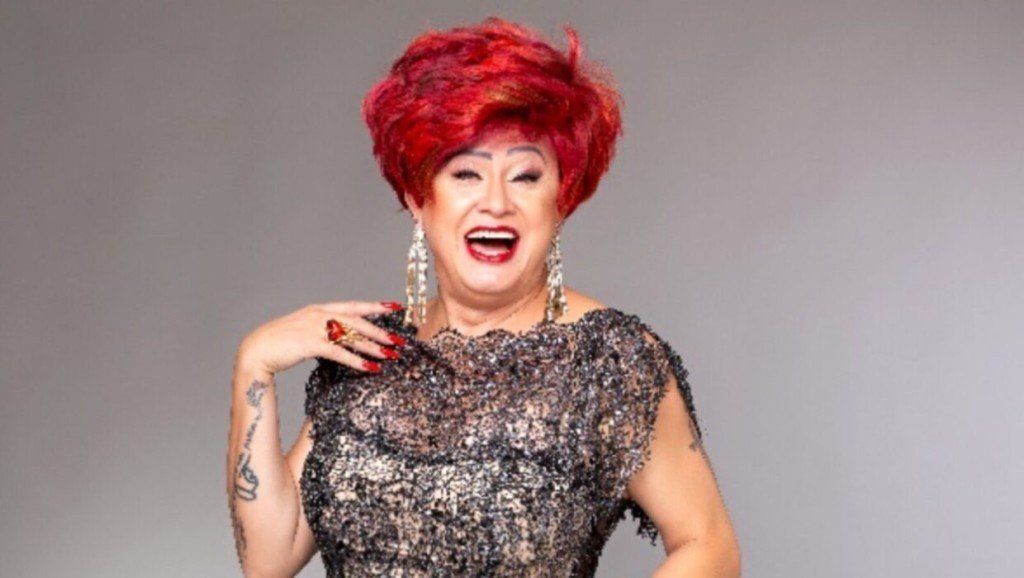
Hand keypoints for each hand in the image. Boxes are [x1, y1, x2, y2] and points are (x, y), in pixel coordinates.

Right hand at [235, 300, 404, 376]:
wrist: (255, 351)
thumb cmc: (279, 344)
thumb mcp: (303, 331)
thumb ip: (322, 331)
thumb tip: (342, 339)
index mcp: (318, 309)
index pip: (352, 306)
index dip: (374, 306)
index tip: (395, 307)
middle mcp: (318, 315)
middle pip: (357, 321)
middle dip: (380, 331)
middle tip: (399, 340)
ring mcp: (314, 328)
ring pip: (351, 336)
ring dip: (373, 346)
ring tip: (391, 355)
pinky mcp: (310, 343)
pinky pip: (339, 352)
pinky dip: (356, 360)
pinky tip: (369, 368)